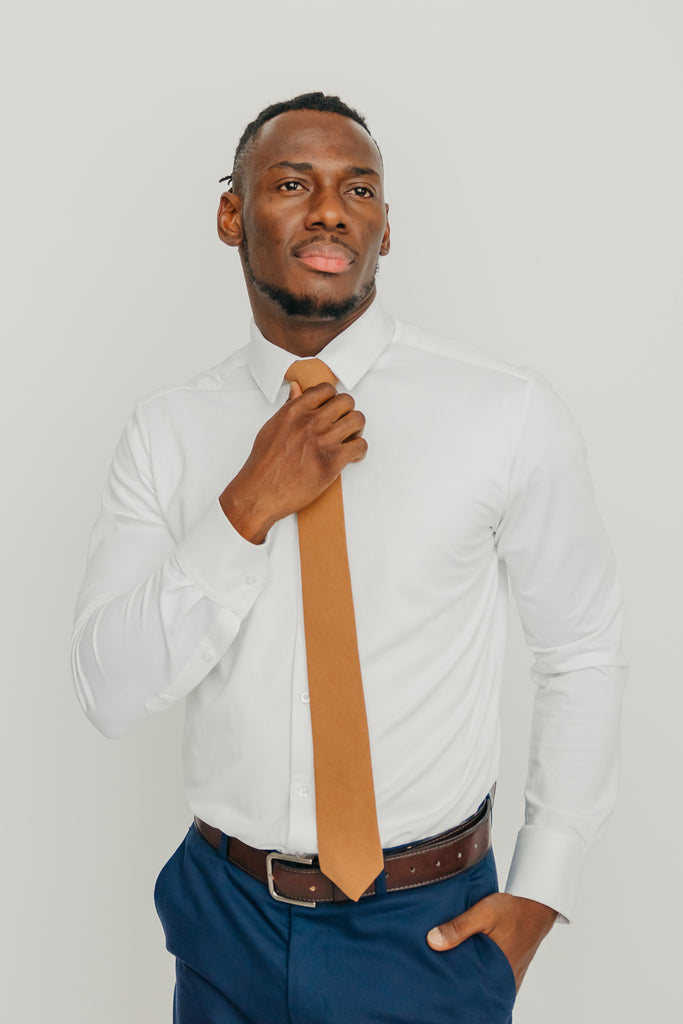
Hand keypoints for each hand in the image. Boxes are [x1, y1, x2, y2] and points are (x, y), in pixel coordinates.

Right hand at [220, 381, 366, 543]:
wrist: (261, 492)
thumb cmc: (264, 463)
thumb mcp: (272, 427)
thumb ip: (289, 407)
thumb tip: (297, 389)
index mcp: (294, 411)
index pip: (326, 389)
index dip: (332, 398)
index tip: (332, 409)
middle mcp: (310, 422)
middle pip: (346, 401)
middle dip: (347, 412)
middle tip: (344, 424)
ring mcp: (323, 441)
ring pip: (358, 420)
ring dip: (357, 429)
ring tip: (349, 439)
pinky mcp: (332, 462)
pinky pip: (360, 446)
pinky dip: (359, 451)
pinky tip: (351, 457)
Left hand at [427, 892, 556, 990]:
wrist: (537, 906)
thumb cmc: (513, 910)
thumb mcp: (483, 912)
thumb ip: (459, 927)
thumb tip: (432, 941)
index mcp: (498, 972)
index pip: (470, 990)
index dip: (452, 985)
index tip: (436, 976)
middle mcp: (505, 980)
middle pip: (476, 988)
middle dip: (460, 981)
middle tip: (440, 971)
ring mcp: (510, 978)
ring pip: (485, 984)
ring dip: (471, 976)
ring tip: (451, 966)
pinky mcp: (511, 972)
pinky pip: (494, 979)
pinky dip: (482, 972)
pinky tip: (469, 962)